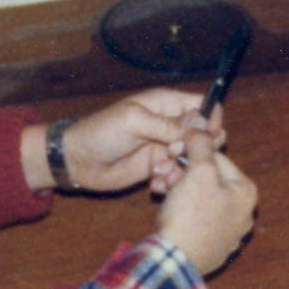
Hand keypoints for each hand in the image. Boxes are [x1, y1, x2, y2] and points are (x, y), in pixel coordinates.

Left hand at [22, 89, 222, 193]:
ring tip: (160, 173)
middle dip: (195, 148)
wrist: (78, 161)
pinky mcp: (157, 167)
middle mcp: (168, 124)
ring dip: (182, 168)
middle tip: (172, 154)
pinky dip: (171, 181)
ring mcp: (164, 147)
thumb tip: (200, 123)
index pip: (203, 105)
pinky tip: (155, 184)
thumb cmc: (101, 133)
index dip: (210, 120)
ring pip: (192, 157)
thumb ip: (168, 124)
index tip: (203, 136)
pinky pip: (177, 174)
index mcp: (165, 104)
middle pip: (204, 134)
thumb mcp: (134, 122)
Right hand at [157, 126, 257, 276]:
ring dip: (177, 191)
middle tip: (160, 175)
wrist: (175, 261)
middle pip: (208, 180)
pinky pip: (195, 221)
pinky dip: (180, 213)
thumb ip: (201, 145)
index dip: (190, 153)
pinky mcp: (212, 248)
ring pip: (199, 200)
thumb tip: (202, 121)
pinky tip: (166, 213)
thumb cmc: (191, 215)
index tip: (170, 155)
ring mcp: (229, 233)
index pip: (216, 158)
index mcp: (246, 192)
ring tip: (160, 192)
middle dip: (181, 174)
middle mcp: (243, 213)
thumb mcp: (197, 172)